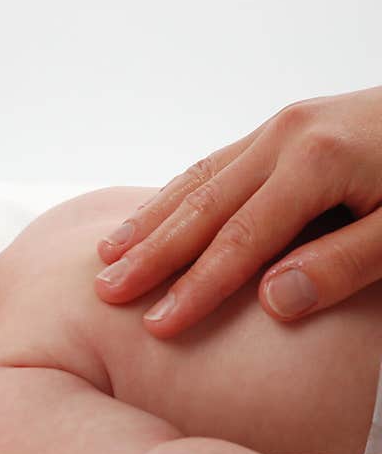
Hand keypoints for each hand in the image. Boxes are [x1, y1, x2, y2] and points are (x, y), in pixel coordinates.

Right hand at [94, 85, 381, 338]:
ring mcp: (279, 127)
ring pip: (197, 180)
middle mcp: (285, 136)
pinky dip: (175, 194)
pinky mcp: (281, 129)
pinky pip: (213, 164)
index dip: (195, 287)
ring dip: (151, 220)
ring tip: (107, 254)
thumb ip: (345, 263)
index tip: (156, 325)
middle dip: (151, 253)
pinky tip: (151, 215)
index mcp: (316, 160)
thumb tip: (271, 301)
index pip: (240, 239)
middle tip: (107, 290)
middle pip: (202, 207)